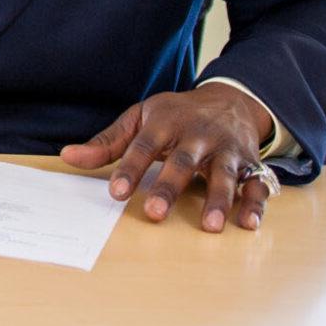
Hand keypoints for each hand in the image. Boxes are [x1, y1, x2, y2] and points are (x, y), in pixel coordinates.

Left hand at [60, 83, 276, 232]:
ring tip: (209, 226)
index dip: (129, 169)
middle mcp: (198, 135)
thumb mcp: (141, 119)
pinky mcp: (250, 164)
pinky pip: (257, 184)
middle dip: (169, 187)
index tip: (115, 192)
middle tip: (153, 212)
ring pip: (223, 174)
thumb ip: (108, 142)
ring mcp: (227, 149)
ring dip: (218, 200)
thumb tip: (68, 156)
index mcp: (166, 122)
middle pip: (183, 161)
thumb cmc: (176, 115)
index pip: (143, 146)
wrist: (229, 100)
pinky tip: (248, 223)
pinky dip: (255, 203)